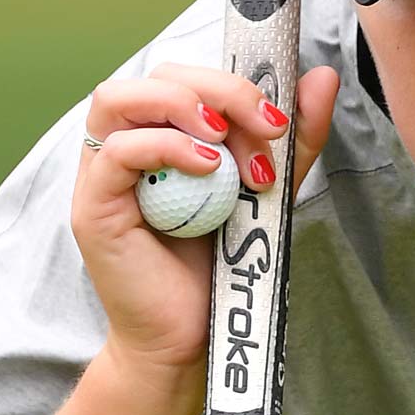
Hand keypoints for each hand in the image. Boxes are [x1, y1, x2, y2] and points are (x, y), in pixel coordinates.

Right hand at [73, 60, 340, 374]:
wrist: (197, 338)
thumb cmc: (225, 265)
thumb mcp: (270, 190)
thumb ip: (294, 139)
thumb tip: (321, 76)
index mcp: (163, 135)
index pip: (184, 75)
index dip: (231, 81)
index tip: (280, 113)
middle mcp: (126, 147)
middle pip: (155, 77)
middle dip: (219, 90)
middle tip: (266, 126)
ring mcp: (103, 176)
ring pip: (117, 99)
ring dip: (182, 105)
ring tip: (225, 138)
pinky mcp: (93, 208)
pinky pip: (116, 153)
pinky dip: (164, 146)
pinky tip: (207, 169)